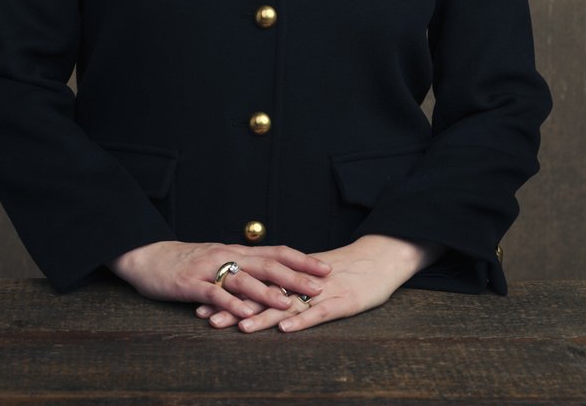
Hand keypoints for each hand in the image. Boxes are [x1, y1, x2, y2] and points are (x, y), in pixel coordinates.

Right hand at [108, 240, 330, 318]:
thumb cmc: (183, 262)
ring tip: (289, 302)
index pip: (274, 252)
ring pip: (243, 278)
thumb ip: (240, 267)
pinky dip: (231, 303)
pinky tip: (245, 313)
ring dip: (268, 291)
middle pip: (266, 264)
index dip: (300, 259)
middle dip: (295, 275)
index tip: (324, 267)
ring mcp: (209, 269)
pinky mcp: (190, 283)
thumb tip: (269, 276)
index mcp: (235, 251)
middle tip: (320, 284)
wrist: (146, 256)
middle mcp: (227, 256)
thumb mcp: (217, 260)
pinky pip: (214, 293)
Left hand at [197, 234, 445, 331]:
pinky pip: (319, 312)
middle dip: (235, 306)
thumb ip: (288, 286)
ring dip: (262, 315)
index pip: (254, 285)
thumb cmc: (349, 270)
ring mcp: (321, 291)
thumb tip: (261, 295)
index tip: (203, 303)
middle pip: (263, 294)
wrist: (382, 257)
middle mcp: (301, 282)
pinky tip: (285, 328)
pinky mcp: (342, 301)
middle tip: (207, 317)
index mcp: (292, 276)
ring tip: (238, 326)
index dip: (229, 295)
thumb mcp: (314, 278)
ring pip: (287, 304)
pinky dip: (302, 320)